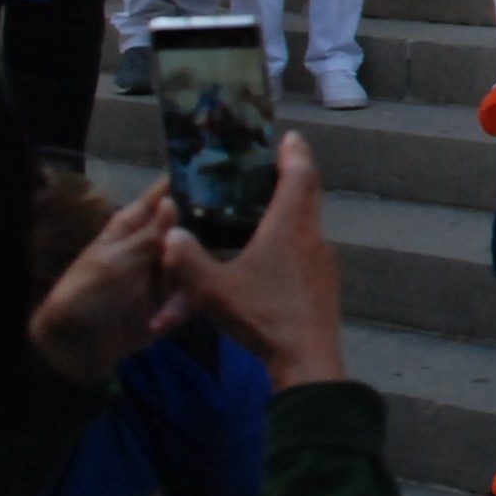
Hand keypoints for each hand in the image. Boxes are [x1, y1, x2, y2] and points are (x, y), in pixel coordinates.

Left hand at [31, 184, 189, 388]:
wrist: (73, 350)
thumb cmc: (84, 296)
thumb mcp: (113, 263)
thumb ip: (149, 235)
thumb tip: (174, 199)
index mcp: (135, 225)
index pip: (165, 193)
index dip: (191, 182)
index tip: (222, 175)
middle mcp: (157, 243)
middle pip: (195, 226)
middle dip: (198, 239)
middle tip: (187, 259)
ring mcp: (168, 273)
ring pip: (199, 261)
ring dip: (187, 280)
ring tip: (169, 298)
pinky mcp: (175, 301)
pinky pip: (195, 295)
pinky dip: (181, 308)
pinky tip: (160, 321)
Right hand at [167, 132, 345, 389]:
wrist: (306, 357)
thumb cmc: (260, 316)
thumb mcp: (212, 290)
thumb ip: (188, 261)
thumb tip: (171, 234)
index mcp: (289, 228)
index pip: (298, 176)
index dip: (293, 154)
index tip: (289, 137)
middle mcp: (312, 235)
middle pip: (309, 193)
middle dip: (295, 174)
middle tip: (277, 162)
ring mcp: (323, 258)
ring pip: (311, 219)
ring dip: (295, 205)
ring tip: (269, 203)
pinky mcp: (324, 279)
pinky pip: (310, 243)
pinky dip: (295, 232)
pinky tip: (275, 249)